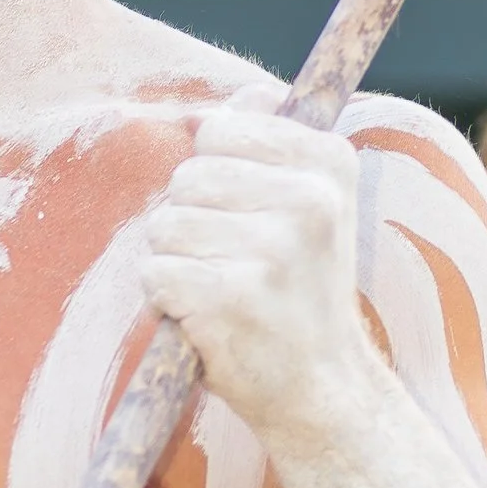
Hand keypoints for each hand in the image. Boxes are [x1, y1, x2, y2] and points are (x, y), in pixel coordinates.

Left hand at [137, 96, 376, 436]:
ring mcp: (272, 250)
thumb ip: (274, 145)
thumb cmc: (301, 289)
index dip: (214, 172)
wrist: (322, 388)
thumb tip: (234, 99)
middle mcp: (310, 201)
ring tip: (222, 289)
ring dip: (176, 261)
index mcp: (331, 163)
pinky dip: (165, 299)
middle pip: (187, 176)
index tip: (248, 212)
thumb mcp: (315, 206)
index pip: (222, 128)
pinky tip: (208, 317)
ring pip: (165, 224)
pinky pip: (154, 272)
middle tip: (236, 262)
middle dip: (192, 219)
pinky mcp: (231, 297)